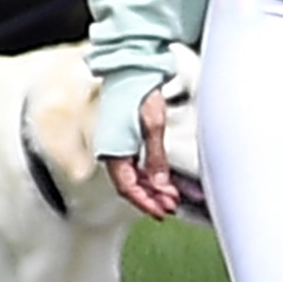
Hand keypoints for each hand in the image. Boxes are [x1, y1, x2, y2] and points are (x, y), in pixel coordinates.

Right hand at [106, 84, 182, 218]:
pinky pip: (134, 165)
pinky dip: (149, 175)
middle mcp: (112, 151)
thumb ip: (156, 157)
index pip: (127, 187)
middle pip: (130, 185)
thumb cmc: (139, 91)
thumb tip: (161, 184)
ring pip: (133, 177)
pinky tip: (161, 181)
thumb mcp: (153, 126)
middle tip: (170, 207)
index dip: (145, 203)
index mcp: (113, 150)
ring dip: (151, 189)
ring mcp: (118, 145)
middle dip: (151, 199)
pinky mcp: (124, 138)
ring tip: (170, 197)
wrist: (132, 68)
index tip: (161, 212)